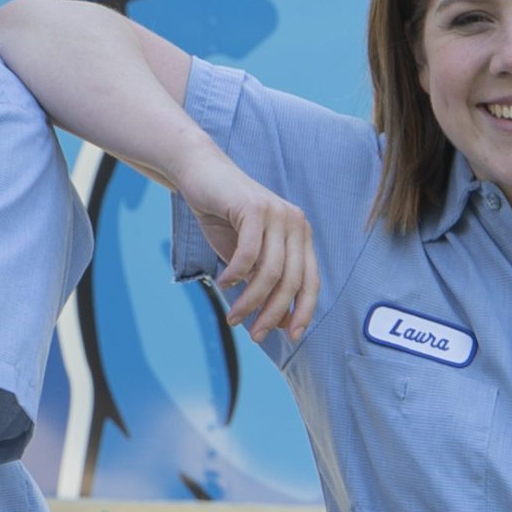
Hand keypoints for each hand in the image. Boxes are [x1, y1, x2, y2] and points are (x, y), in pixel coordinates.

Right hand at [174, 149, 318, 342]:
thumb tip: (280, 323)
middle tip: (254, 336)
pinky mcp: (255, 208)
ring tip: (233, 316)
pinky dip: (235, 275)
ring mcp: (278, 213)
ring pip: (270, 272)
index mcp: (300, 235)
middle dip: (272, 314)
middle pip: (291, 281)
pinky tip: (223, 284)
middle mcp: (296, 223)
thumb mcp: (248, 257)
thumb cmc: (224, 218)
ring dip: (250, 301)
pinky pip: (248, 254)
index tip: (291, 337)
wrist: (201, 174)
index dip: (304, 311)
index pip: (311, 280)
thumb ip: (263, 283)